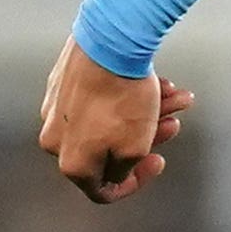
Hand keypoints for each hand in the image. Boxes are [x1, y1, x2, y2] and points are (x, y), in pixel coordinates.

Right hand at [38, 37, 193, 204]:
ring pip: (108, 118)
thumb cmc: (121, 96)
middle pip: (110, 147)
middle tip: (170, 125)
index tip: (155, 161)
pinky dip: (127, 94)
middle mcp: (56, 137)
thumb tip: (117, 172)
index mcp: (71, 162)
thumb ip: (125, 169)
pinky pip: (98, 96)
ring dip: (145, 113)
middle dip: (146, 136)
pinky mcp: (63, 80)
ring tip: (174, 98)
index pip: (102, 189)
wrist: (109, 42)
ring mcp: (56, 106)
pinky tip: (157, 84)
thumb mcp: (135, 148)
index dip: (134, 181)